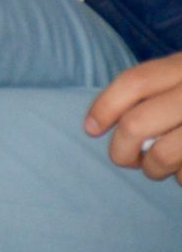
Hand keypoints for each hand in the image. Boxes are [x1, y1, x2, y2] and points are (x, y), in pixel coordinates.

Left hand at [86, 49, 181, 181]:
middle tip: (125, 159)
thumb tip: (104, 122)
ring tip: (157, 168)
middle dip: (121, 149)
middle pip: (137, 123)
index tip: (90, 128)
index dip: (104, 106)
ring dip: (154, 168)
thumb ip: (159, 90)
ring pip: (162, 154)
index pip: (133, 82)